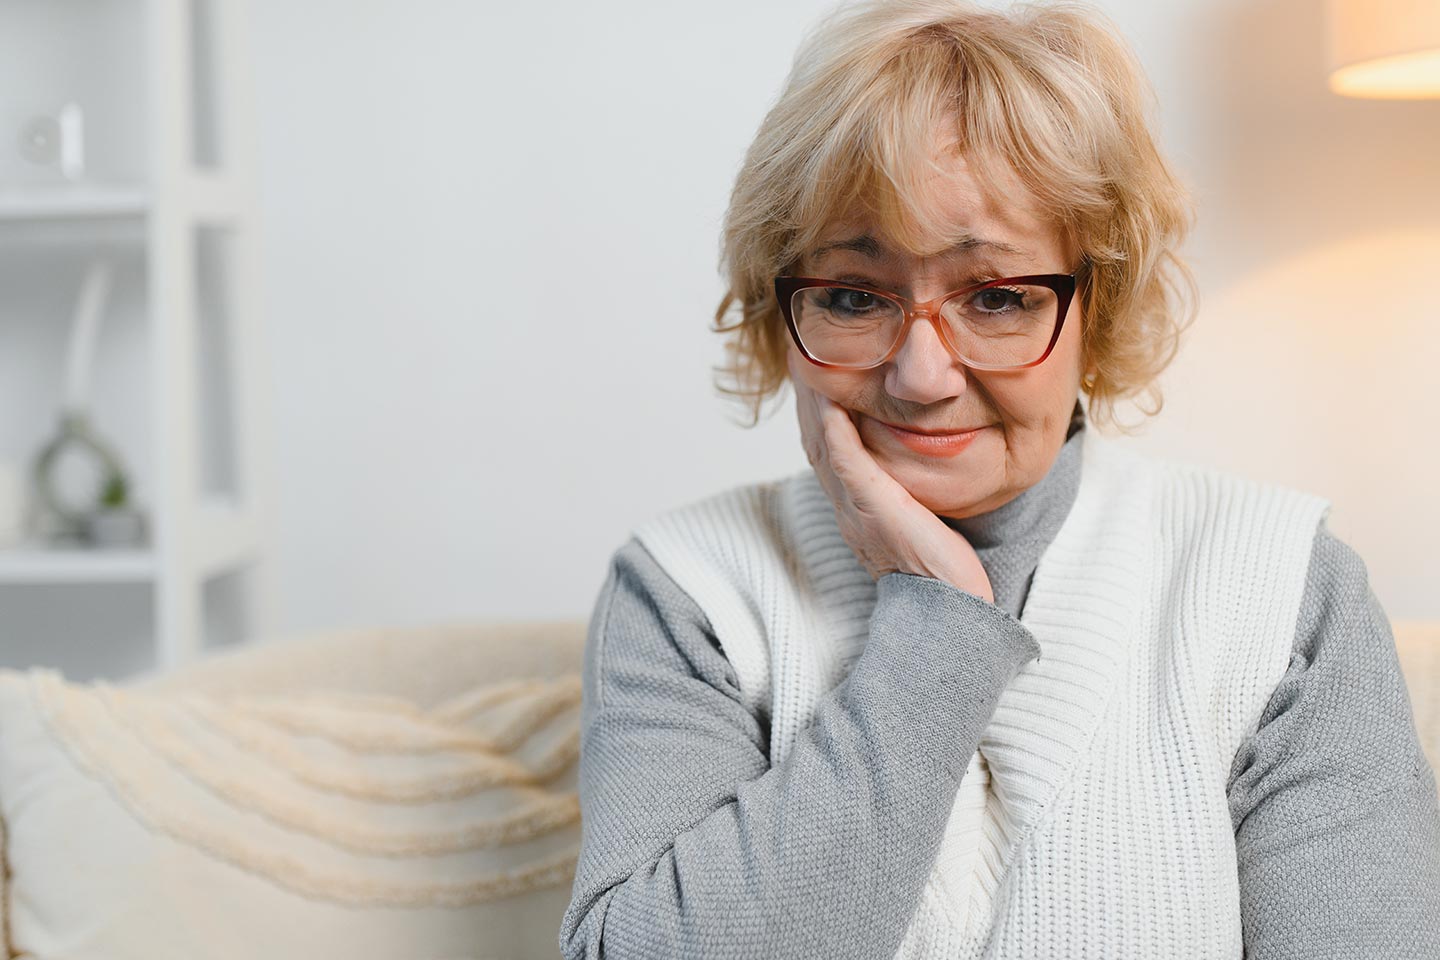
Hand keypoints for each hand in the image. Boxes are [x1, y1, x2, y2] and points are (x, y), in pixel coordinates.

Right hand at [787, 351, 994, 603]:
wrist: (947, 608)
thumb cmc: (943, 572)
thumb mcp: (923, 522)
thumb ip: (912, 494)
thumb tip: (921, 469)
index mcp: (855, 508)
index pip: (828, 450)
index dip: (819, 413)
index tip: (819, 378)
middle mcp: (846, 505)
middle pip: (815, 440)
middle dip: (808, 397)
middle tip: (804, 358)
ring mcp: (853, 505)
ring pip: (821, 442)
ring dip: (813, 401)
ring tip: (810, 363)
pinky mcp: (868, 503)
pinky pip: (842, 456)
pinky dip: (832, 425)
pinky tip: (829, 396)